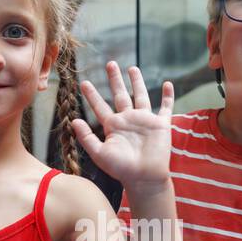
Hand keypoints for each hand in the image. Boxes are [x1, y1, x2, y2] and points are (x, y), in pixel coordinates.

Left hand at [71, 62, 173, 188]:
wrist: (144, 177)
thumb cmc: (121, 169)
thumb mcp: (99, 153)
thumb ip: (86, 138)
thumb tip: (74, 121)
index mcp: (113, 126)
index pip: (100, 106)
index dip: (92, 95)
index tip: (84, 83)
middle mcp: (128, 120)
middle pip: (120, 94)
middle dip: (115, 79)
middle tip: (110, 63)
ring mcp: (145, 121)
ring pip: (141, 96)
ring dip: (137, 82)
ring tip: (132, 68)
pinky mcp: (160, 124)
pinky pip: (166, 107)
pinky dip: (168, 96)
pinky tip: (168, 84)